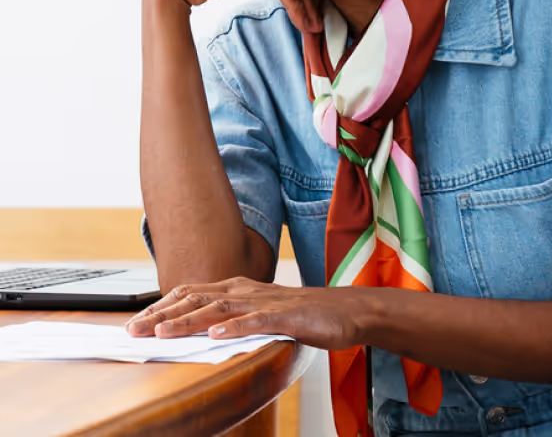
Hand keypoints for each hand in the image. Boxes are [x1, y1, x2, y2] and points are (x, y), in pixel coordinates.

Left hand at [125, 277, 365, 349]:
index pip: (191, 293)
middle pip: (197, 299)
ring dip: (188, 320)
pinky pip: (257, 321)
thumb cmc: (303, 315)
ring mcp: (266, 302)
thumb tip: (198, 331)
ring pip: (220, 308)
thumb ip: (231, 319)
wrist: (345, 311)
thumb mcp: (259, 315)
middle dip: (162, 313)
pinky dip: (234, 327)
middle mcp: (247, 291)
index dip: (162, 305)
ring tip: (162, 331)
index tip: (135, 320)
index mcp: (239, 289)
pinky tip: (216, 334)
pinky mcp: (287, 317)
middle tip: (133, 329)